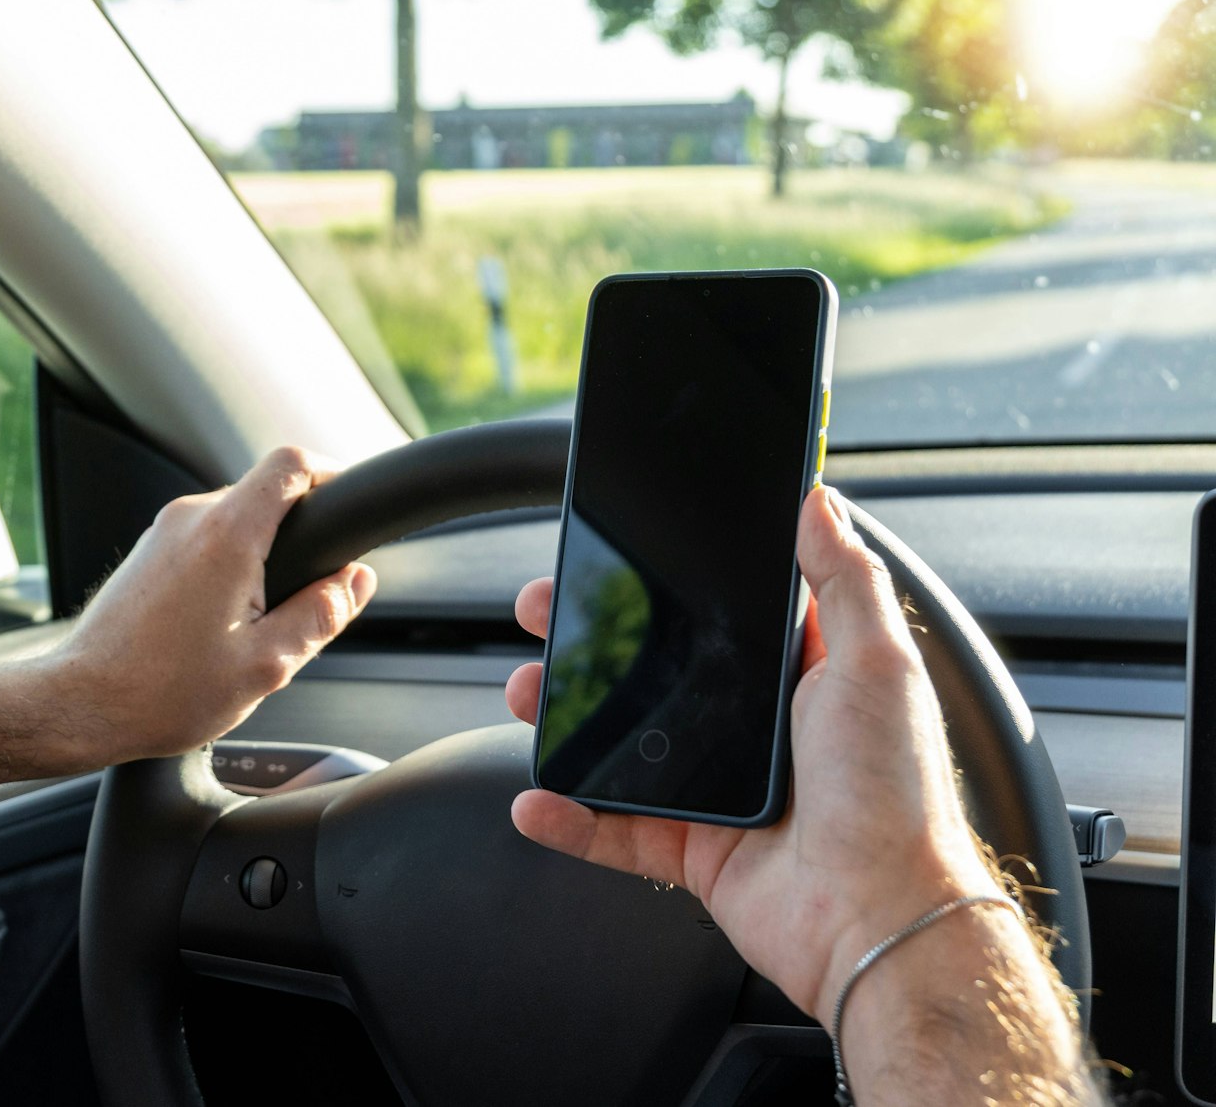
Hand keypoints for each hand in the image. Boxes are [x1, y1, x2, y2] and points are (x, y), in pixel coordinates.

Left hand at [51, 446, 376, 766]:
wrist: (80, 705)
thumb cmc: (162, 692)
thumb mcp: (267, 664)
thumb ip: (321, 614)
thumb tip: (356, 581)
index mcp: (227, 534)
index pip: (292, 463)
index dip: (331, 474)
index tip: (348, 507)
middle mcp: (191, 518)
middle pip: (266, 496)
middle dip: (297, 540)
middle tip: (301, 602)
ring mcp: (163, 533)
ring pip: (236, 524)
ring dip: (259, 562)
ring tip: (251, 629)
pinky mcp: (148, 554)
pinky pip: (205, 543)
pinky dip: (227, 572)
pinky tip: (217, 630)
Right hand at [503, 486, 1005, 1018]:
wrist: (883, 919)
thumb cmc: (896, 795)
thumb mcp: (879, 663)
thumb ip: (846, 579)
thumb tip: (821, 502)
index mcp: (797, 679)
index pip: (716, 617)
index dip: (658, 585)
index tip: (612, 557)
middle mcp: (755, 733)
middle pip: (651, 675)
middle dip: (587, 643)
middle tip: (542, 614)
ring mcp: (719, 792)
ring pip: (621, 747)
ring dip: (564, 720)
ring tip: (525, 694)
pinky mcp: (696, 852)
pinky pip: (615, 832)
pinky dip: (570, 818)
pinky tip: (536, 798)